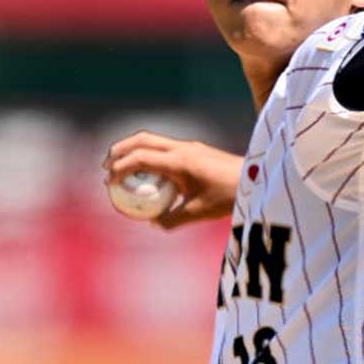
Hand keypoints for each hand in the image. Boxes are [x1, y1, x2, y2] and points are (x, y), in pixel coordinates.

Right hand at [102, 131, 242, 228]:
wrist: (256, 179)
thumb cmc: (227, 196)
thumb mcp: (198, 213)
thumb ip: (172, 219)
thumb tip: (153, 223)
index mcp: (179, 161)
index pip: (140, 158)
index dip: (120, 168)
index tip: (108, 181)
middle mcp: (182, 148)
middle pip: (142, 140)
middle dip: (120, 150)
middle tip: (107, 167)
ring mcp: (190, 146)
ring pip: (154, 140)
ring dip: (135, 150)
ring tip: (123, 167)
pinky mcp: (197, 150)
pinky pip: (166, 148)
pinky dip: (151, 155)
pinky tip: (150, 174)